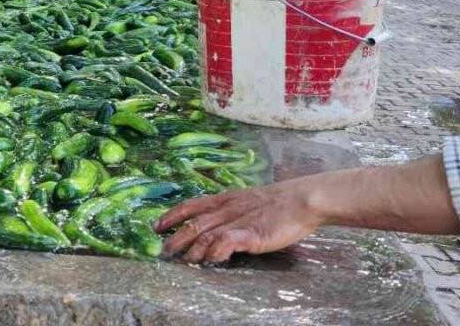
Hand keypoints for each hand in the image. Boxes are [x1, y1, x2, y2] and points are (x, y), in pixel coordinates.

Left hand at [156, 179, 324, 263]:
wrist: (302, 200)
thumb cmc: (279, 203)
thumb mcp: (248, 201)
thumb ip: (232, 211)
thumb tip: (218, 225)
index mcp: (226, 199)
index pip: (192, 205)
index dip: (172, 215)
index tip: (157, 225)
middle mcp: (227, 209)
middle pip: (194, 222)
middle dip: (176, 236)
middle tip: (164, 250)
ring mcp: (238, 221)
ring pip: (206, 233)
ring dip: (192, 248)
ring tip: (183, 259)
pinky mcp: (251, 234)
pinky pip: (227, 241)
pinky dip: (215, 251)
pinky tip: (210, 259)